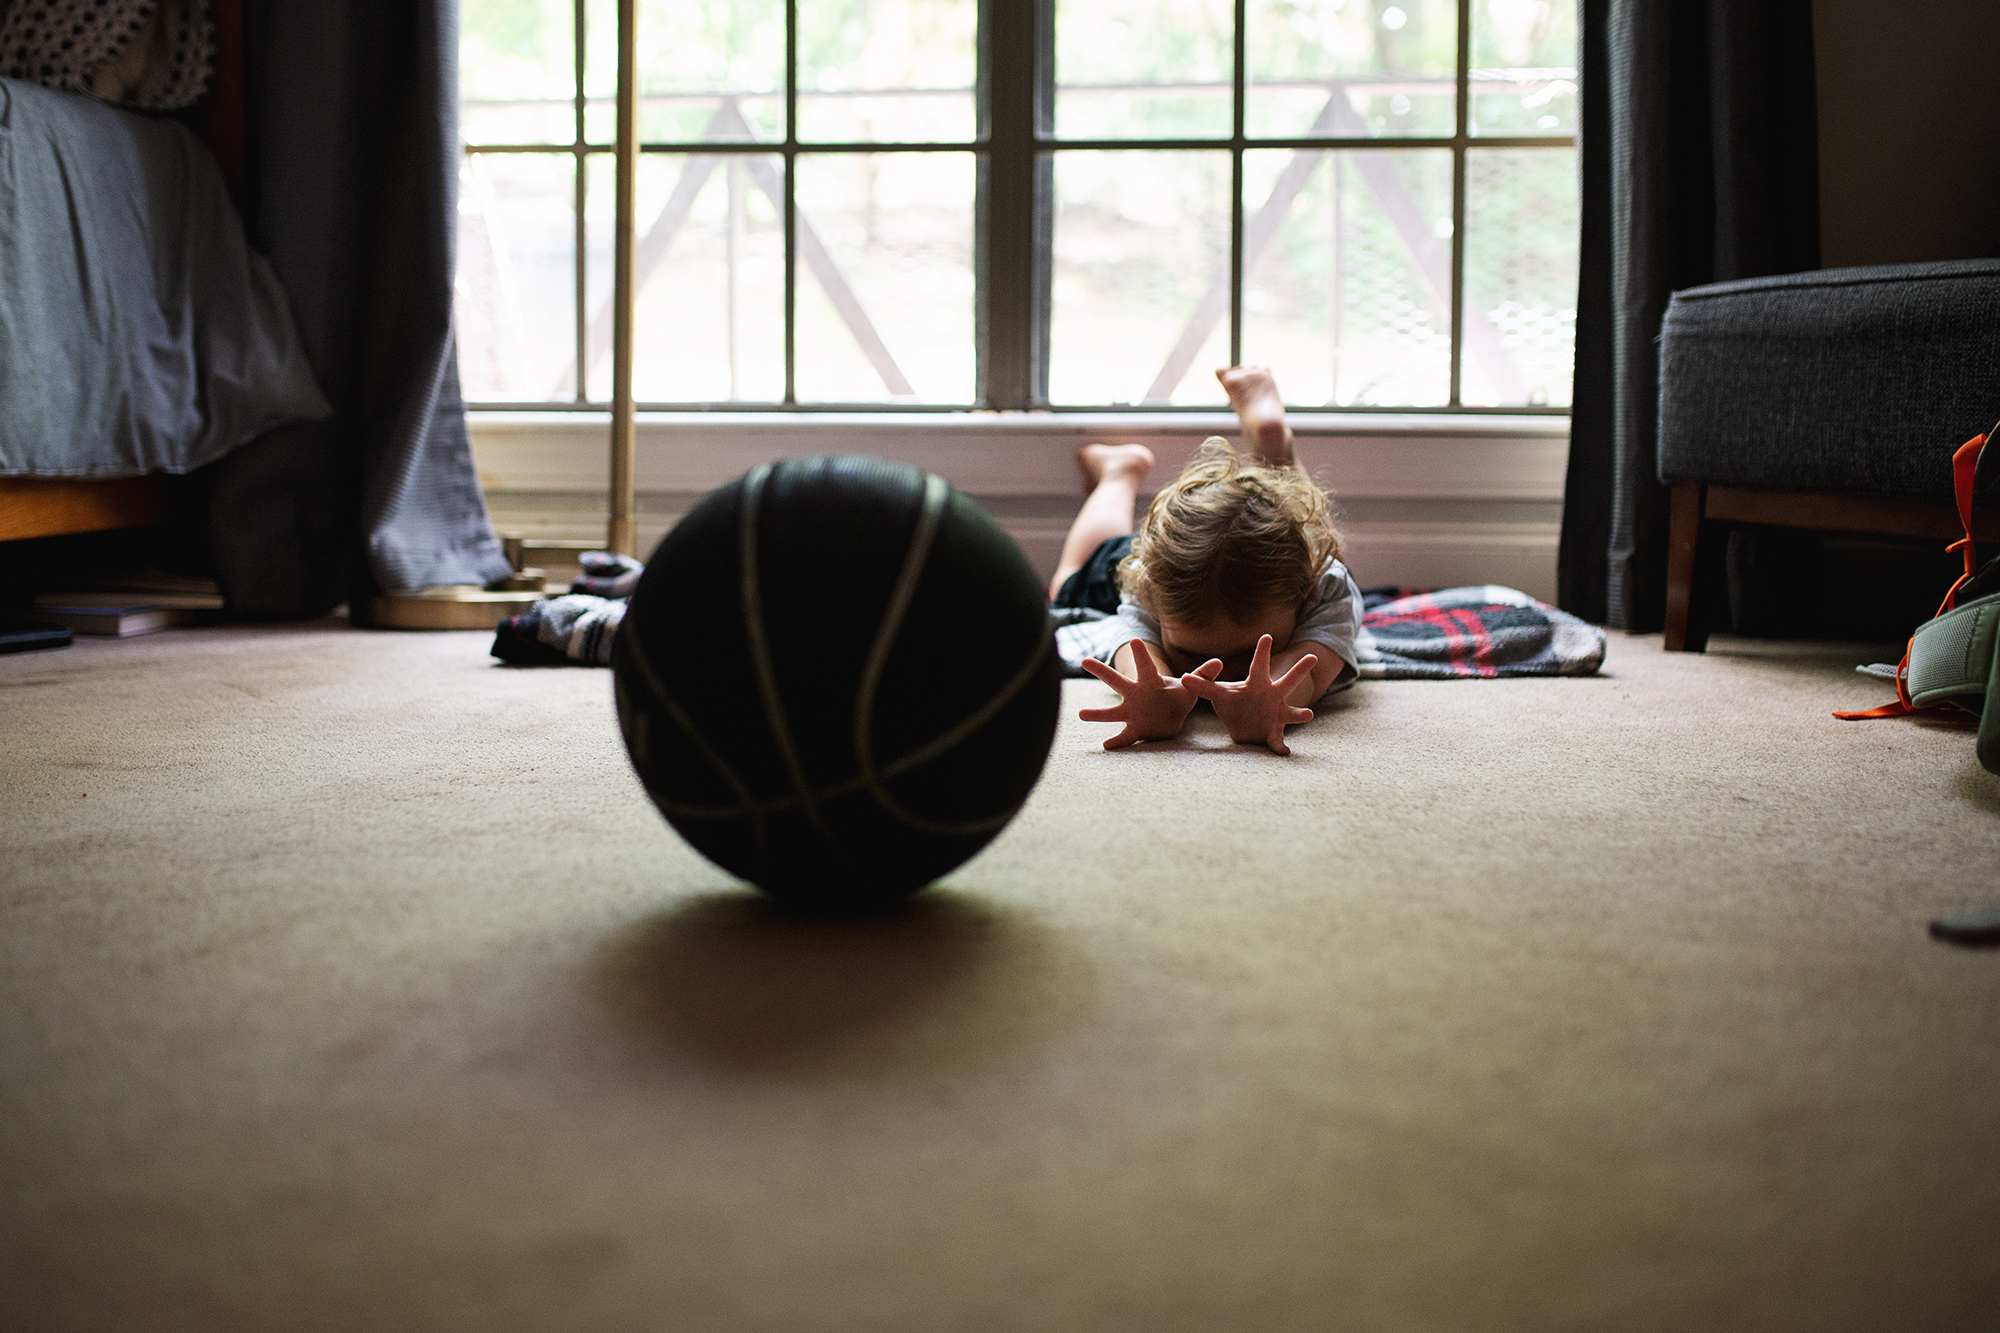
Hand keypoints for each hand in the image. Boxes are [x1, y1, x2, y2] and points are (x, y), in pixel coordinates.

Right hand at [1079, 647, 1223, 749]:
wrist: (1171, 718)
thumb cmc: (1178, 697)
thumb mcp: (1191, 688)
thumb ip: (1203, 675)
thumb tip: (1219, 662)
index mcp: (1150, 682)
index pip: (1146, 666)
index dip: (1141, 653)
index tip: (1134, 640)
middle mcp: (1136, 694)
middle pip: (1116, 681)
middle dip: (1101, 671)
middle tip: (1084, 660)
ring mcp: (1132, 712)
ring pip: (1111, 713)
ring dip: (1097, 714)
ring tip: (1081, 714)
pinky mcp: (1135, 729)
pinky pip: (1124, 736)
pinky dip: (1116, 742)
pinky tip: (1105, 746)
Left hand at [1181, 634, 1316, 754]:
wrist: (1243, 728)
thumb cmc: (1234, 705)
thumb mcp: (1218, 695)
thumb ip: (1203, 686)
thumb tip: (1183, 677)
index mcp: (1258, 684)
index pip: (1259, 665)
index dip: (1262, 651)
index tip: (1266, 636)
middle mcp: (1272, 696)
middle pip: (1288, 681)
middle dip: (1299, 670)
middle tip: (1312, 657)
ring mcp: (1277, 714)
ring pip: (1292, 713)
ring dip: (1300, 714)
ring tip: (1308, 714)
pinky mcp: (1273, 733)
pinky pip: (1278, 740)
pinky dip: (1280, 746)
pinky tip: (1284, 752)